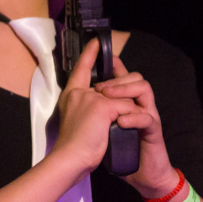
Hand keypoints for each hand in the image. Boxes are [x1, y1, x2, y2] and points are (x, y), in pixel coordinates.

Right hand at [52, 38, 143, 179]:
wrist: (70, 159)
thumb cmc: (72, 147)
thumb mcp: (77, 120)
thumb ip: (87, 108)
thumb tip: (106, 102)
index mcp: (72, 94)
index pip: (80, 68)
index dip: (89, 54)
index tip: (96, 42)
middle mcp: (80, 92)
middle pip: (111, 82)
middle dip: (125, 90)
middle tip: (130, 100)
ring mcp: (92, 98)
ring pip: (122, 95)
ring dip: (129, 108)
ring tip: (129, 120)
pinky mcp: (103, 107)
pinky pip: (127, 107)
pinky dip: (132, 118)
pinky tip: (132, 125)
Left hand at [94, 56, 176, 199]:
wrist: (142, 175)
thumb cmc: (122, 151)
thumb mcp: (104, 127)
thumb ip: (99, 111)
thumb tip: (82, 97)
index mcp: (126, 102)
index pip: (122, 75)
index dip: (113, 62)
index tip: (100, 46)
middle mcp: (138, 104)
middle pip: (134, 77)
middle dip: (116, 79)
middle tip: (100, 89)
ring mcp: (147, 115)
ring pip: (144, 88)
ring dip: (124, 91)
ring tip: (109, 100)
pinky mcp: (153, 130)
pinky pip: (146, 117)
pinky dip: (132, 117)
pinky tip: (121, 121)